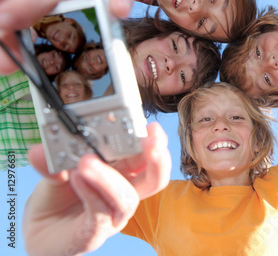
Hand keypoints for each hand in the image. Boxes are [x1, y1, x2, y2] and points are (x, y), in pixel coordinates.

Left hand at [22, 123, 170, 255]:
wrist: (38, 228)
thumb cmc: (57, 195)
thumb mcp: (56, 168)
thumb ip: (52, 160)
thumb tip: (39, 151)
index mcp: (122, 170)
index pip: (147, 155)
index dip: (153, 141)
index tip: (151, 127)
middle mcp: (124, 192)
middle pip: (155, 179)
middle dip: (157, 159)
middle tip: (150, 140)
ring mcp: (113, 214)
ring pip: (127, 198)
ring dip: (109, 178)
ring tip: (86, 161)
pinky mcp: (95, 233)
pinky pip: (100, 214)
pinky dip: (90, 194)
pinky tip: (77, 179)